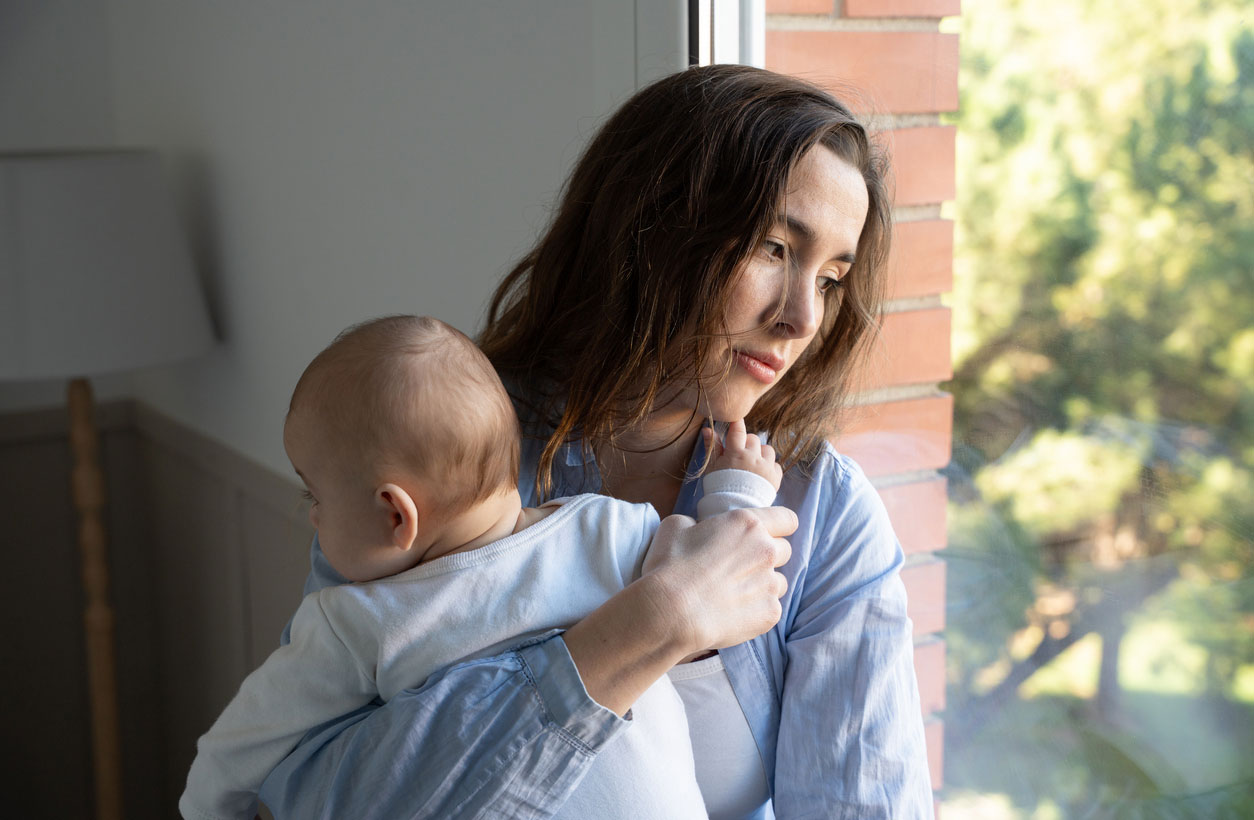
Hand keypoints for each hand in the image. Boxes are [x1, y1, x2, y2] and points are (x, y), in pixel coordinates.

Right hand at [640, 505, 795, 653]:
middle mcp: (766, 550)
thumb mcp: (676, 526)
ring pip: (779, 581)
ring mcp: (771, 584)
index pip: (787, 519)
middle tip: (742, 566)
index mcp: (747, 524)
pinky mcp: (770, 613)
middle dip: (767, 556)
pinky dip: (756, 609)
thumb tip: (700, 530)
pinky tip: (733, 612)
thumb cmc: (670, 567)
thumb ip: (698, 523)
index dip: (780, 526)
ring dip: (764, 584)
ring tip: (735, 593)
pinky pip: (771, 607)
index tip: (770, 534)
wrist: (671, 613)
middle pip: (784, 550)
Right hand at [705, 419, 782, 491]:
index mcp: (736, 453)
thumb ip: (713, 447)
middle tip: (740, 454)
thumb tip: (707, 429)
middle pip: (753, 438)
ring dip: (760, 453)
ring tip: (752, 464)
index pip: (738, 430)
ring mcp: (766, 468)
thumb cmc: (719, 487)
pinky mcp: (775, 478)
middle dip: (747, 443)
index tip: (736, 421)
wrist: (733, 509)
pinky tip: (760, 474)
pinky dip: (769, 467)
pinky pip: (776, 465)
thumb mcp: (713, 466)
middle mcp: (754, 458)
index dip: (737, 424)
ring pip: (768, 450)